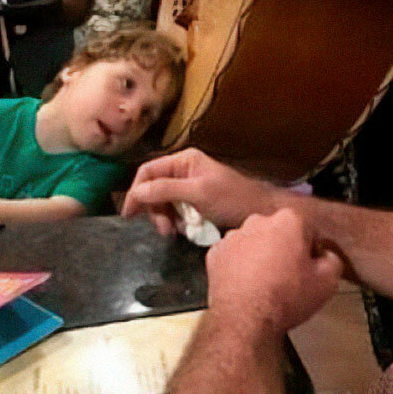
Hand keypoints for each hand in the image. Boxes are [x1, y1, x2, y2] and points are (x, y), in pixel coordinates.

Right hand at [122, 148, 276, 235]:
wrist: (263, 214)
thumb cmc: (233, 198)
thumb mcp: (198, 193)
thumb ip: (166, 190)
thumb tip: (137, 191)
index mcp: (184, 161)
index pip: (148, 171)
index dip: (136, 191)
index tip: (130, 213)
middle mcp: (184, 171)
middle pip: (154, 190)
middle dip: (155, 211)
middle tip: (164, 230)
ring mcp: (191, 189)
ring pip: (164, 204)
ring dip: (166, 220)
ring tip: (177, 233)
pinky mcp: (197, 205)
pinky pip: (177, 214)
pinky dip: (178, 224)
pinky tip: (188, 231)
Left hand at [207, 209, 342, 335]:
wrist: (246, 319)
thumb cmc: (287, 297)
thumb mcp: (327, 283)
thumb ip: (332, 260)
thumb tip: (325, 256)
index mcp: (288, 220)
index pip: (307, 230)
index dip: (310, 252)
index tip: (308, 270)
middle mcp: (258, 220)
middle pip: (278, 233)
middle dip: (283, 250)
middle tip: (288, 278)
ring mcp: (233, 236)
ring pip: (254, 242)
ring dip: (260, 256)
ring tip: (265, 285)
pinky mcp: (215, 252)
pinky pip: (233, 256)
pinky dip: (239, 267)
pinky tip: (246, 286)